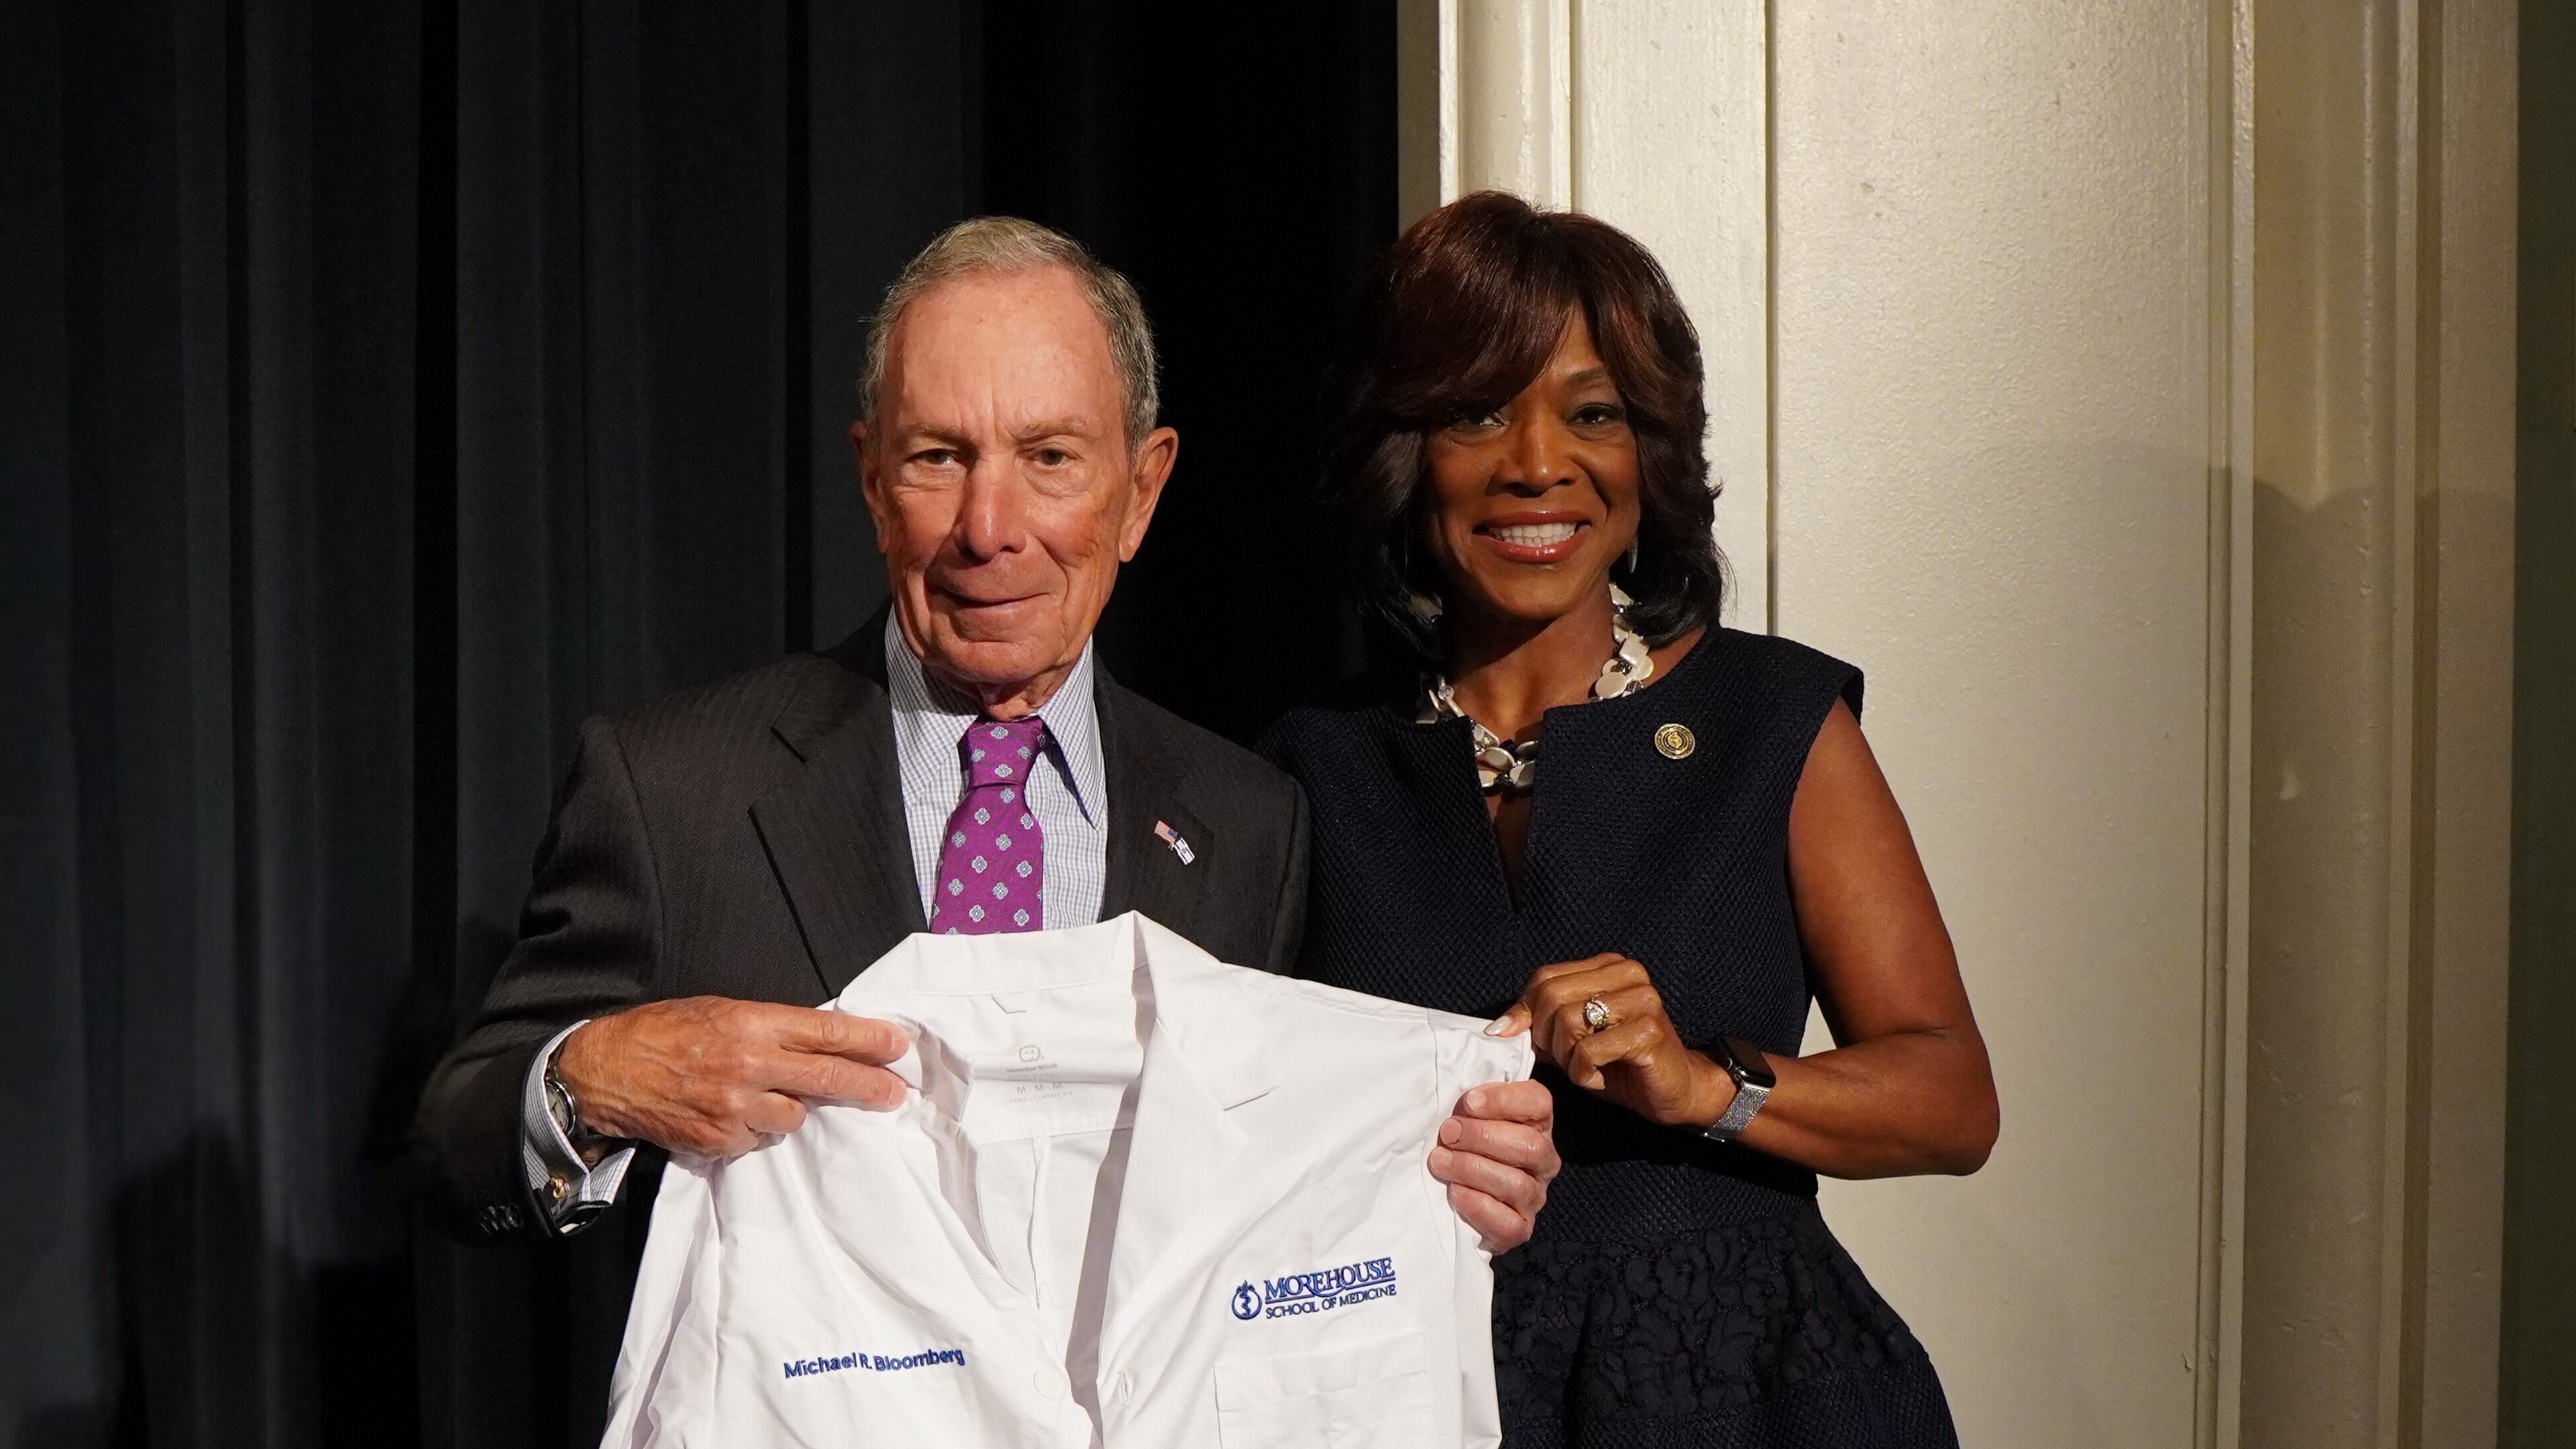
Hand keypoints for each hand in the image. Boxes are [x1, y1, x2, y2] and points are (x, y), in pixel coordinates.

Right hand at [554, 996, 910, 1158]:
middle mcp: (749, 1065)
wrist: (606, 1072)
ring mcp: (735, 1107)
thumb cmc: (664, 1033)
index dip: (868, 1040)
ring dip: (789, 1109)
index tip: (897, 1046)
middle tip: (895, 1093)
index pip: (826, 1031)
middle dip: (869, 1086)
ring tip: (760, 1095)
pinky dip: (752, 1130)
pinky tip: (727, 1113)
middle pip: (827, 1077)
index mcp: (751, 1023)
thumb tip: (819, 1041)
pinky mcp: (720, 1141)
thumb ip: (770, 1028)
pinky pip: (758, 1140)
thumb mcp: (720, 1011)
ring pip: (794, 1117)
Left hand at [1427, 1078, 1557, 1253]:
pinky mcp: (1518, 1229)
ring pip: (1516, 1183)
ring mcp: (1533, 1196)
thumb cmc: (1456, 1141)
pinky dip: (1479, 1207)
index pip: (1538, 1103)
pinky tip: (1455, 1194)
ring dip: (1472, 1169)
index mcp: (1535, 1122)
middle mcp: (1541, 1159)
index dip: (1505, 1100)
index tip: (1468, 1101)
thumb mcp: (1463, 1108)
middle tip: (1446, 1133)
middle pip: (1528, 1145)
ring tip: (1439, 1162)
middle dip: (1482, 1137)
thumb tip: (1488, 1037)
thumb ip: (1476, 1083)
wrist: (1447, 1194)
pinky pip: (1509, 1224)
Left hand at [1490, 954, 1729, 1129]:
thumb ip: (1541, 1024)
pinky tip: (1601, 1078)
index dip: (1525, 1011)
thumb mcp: (1573, 1039)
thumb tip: (1499, 1027)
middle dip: (1548, 1037)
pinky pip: (1589, 1052)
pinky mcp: (1648, 1033)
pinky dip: (1584, 1075)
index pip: (1545, 977)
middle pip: (1552, 997)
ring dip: (1567, 1059)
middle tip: (1566, 1059)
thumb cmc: (1621, 1064)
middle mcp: (1628, 975)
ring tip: (1587, 1068)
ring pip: (1568, 1022)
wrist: (1676, 1089)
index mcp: (1609, 967)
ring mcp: (1642, 1001)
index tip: (1519, 1037)